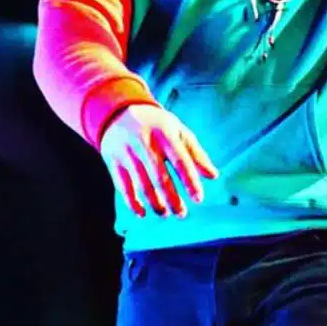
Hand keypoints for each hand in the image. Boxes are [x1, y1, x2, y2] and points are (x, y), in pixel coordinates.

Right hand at [99, 103, 218, 218]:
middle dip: (172, 198)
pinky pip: (123, 186)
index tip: (199, 198)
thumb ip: (195, 153)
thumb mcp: (178, 131)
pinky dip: (132, 201)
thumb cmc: (157, 125)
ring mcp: (127, 152)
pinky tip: (142, 212)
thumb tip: (213, 176)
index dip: (190, 181)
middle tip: (182, 213)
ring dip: (155, 202)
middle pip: (160, 176)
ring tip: (166, 213)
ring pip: (142, 184)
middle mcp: (145, 143)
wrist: (119, 112)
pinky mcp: (113, 161)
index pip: (180, 160)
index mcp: (165, 133)